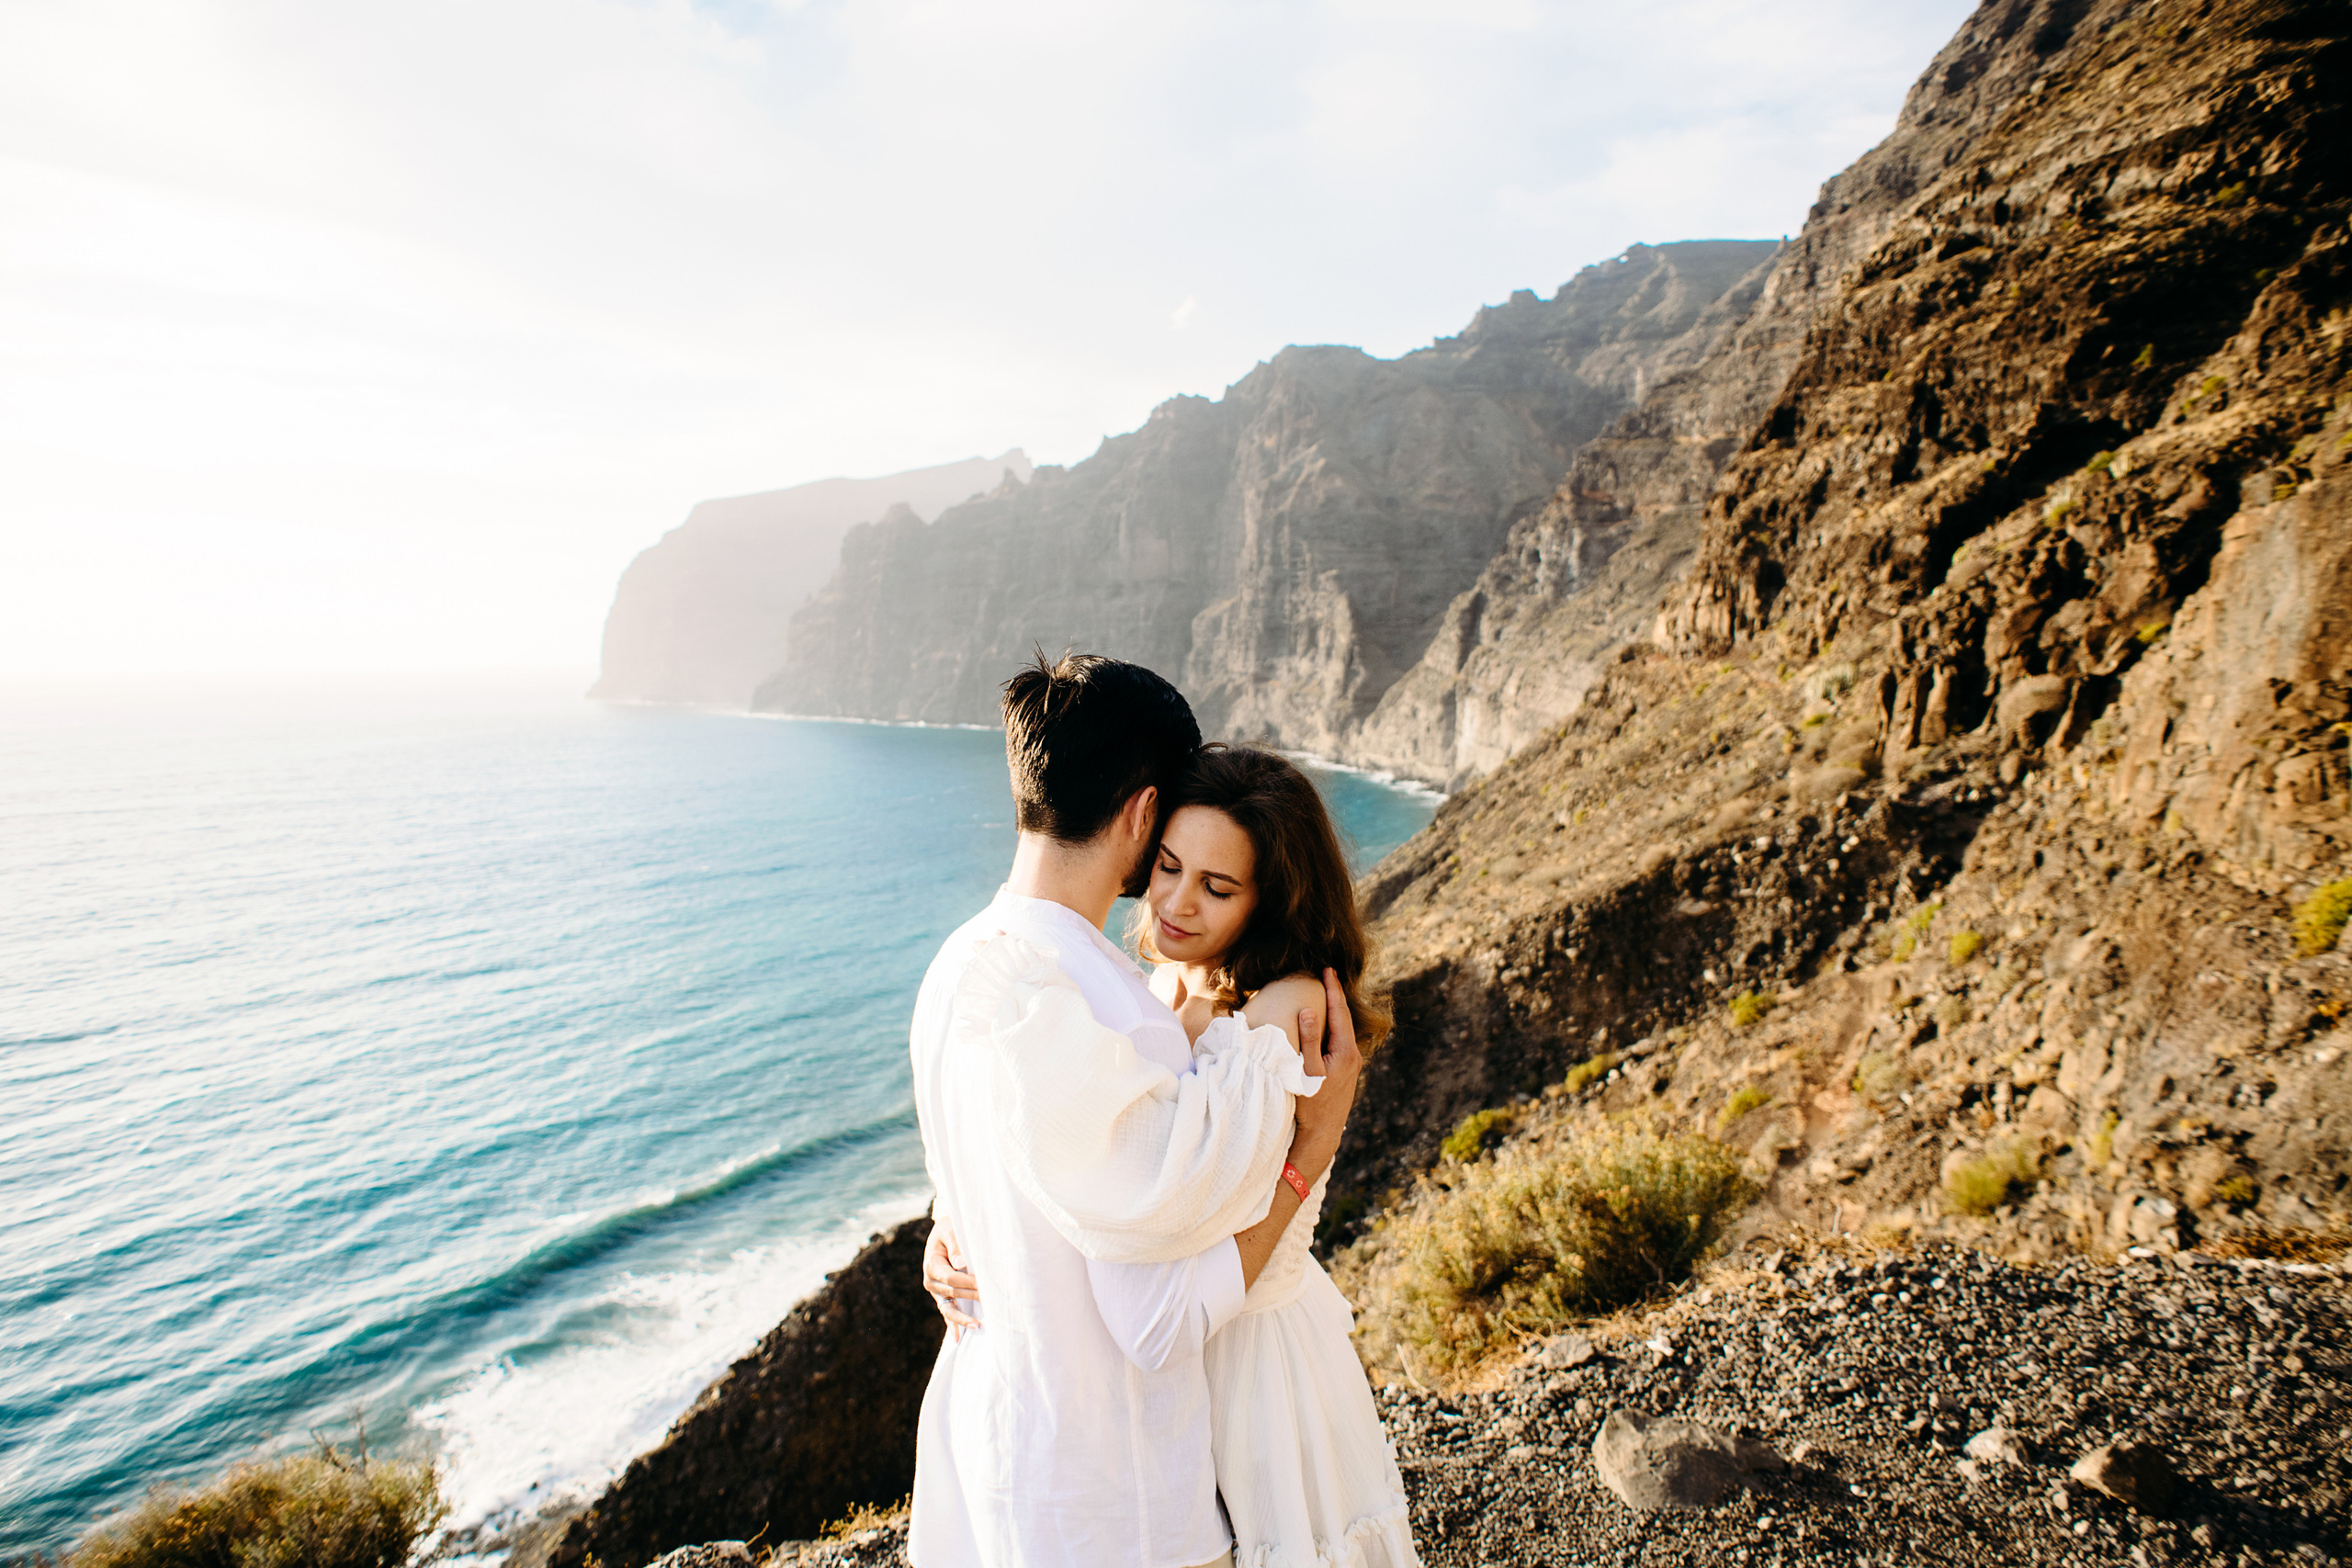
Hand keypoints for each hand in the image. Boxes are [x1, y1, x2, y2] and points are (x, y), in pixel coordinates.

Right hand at [924, 1219, 979, 1340]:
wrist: (942, 1233)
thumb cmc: (948, 1229)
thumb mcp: (950, 1229)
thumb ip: (955, 1244)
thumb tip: (961, 1264)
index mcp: (931, 1264)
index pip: (952, 1279)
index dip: (969, 1283)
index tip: (985, 1284)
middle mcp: (931, 1281)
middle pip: (954, 1293)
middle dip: (973, 1297)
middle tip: (993, 1302)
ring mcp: (935, 1291)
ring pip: (949, 1308)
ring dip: (963, 1318)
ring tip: (978, 1326)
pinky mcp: (941, 1296)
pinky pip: (946, 1312)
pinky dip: (952, 1324)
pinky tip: (958, 1338)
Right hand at [1290, 968, 1361, 1171]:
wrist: (1323, 1134)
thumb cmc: (1311, 1104)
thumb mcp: (1306, 1070)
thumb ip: (1308, 1040)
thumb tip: (1308, 1010)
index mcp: (1345, 1052)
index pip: (1339, 1012)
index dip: (1333, 989)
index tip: (1327, 970)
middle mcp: (1353, 1056)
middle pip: (1345, 1018)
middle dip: (1336, 996)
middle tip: (1327, 975)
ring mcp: (1352, 1066)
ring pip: (1344, 1030)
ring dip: (1335, 1012)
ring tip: (1326, 994)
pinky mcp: (1347, 1073)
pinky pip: (1341, 1041)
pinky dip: (1334, 1027)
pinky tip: (1326, 1025)